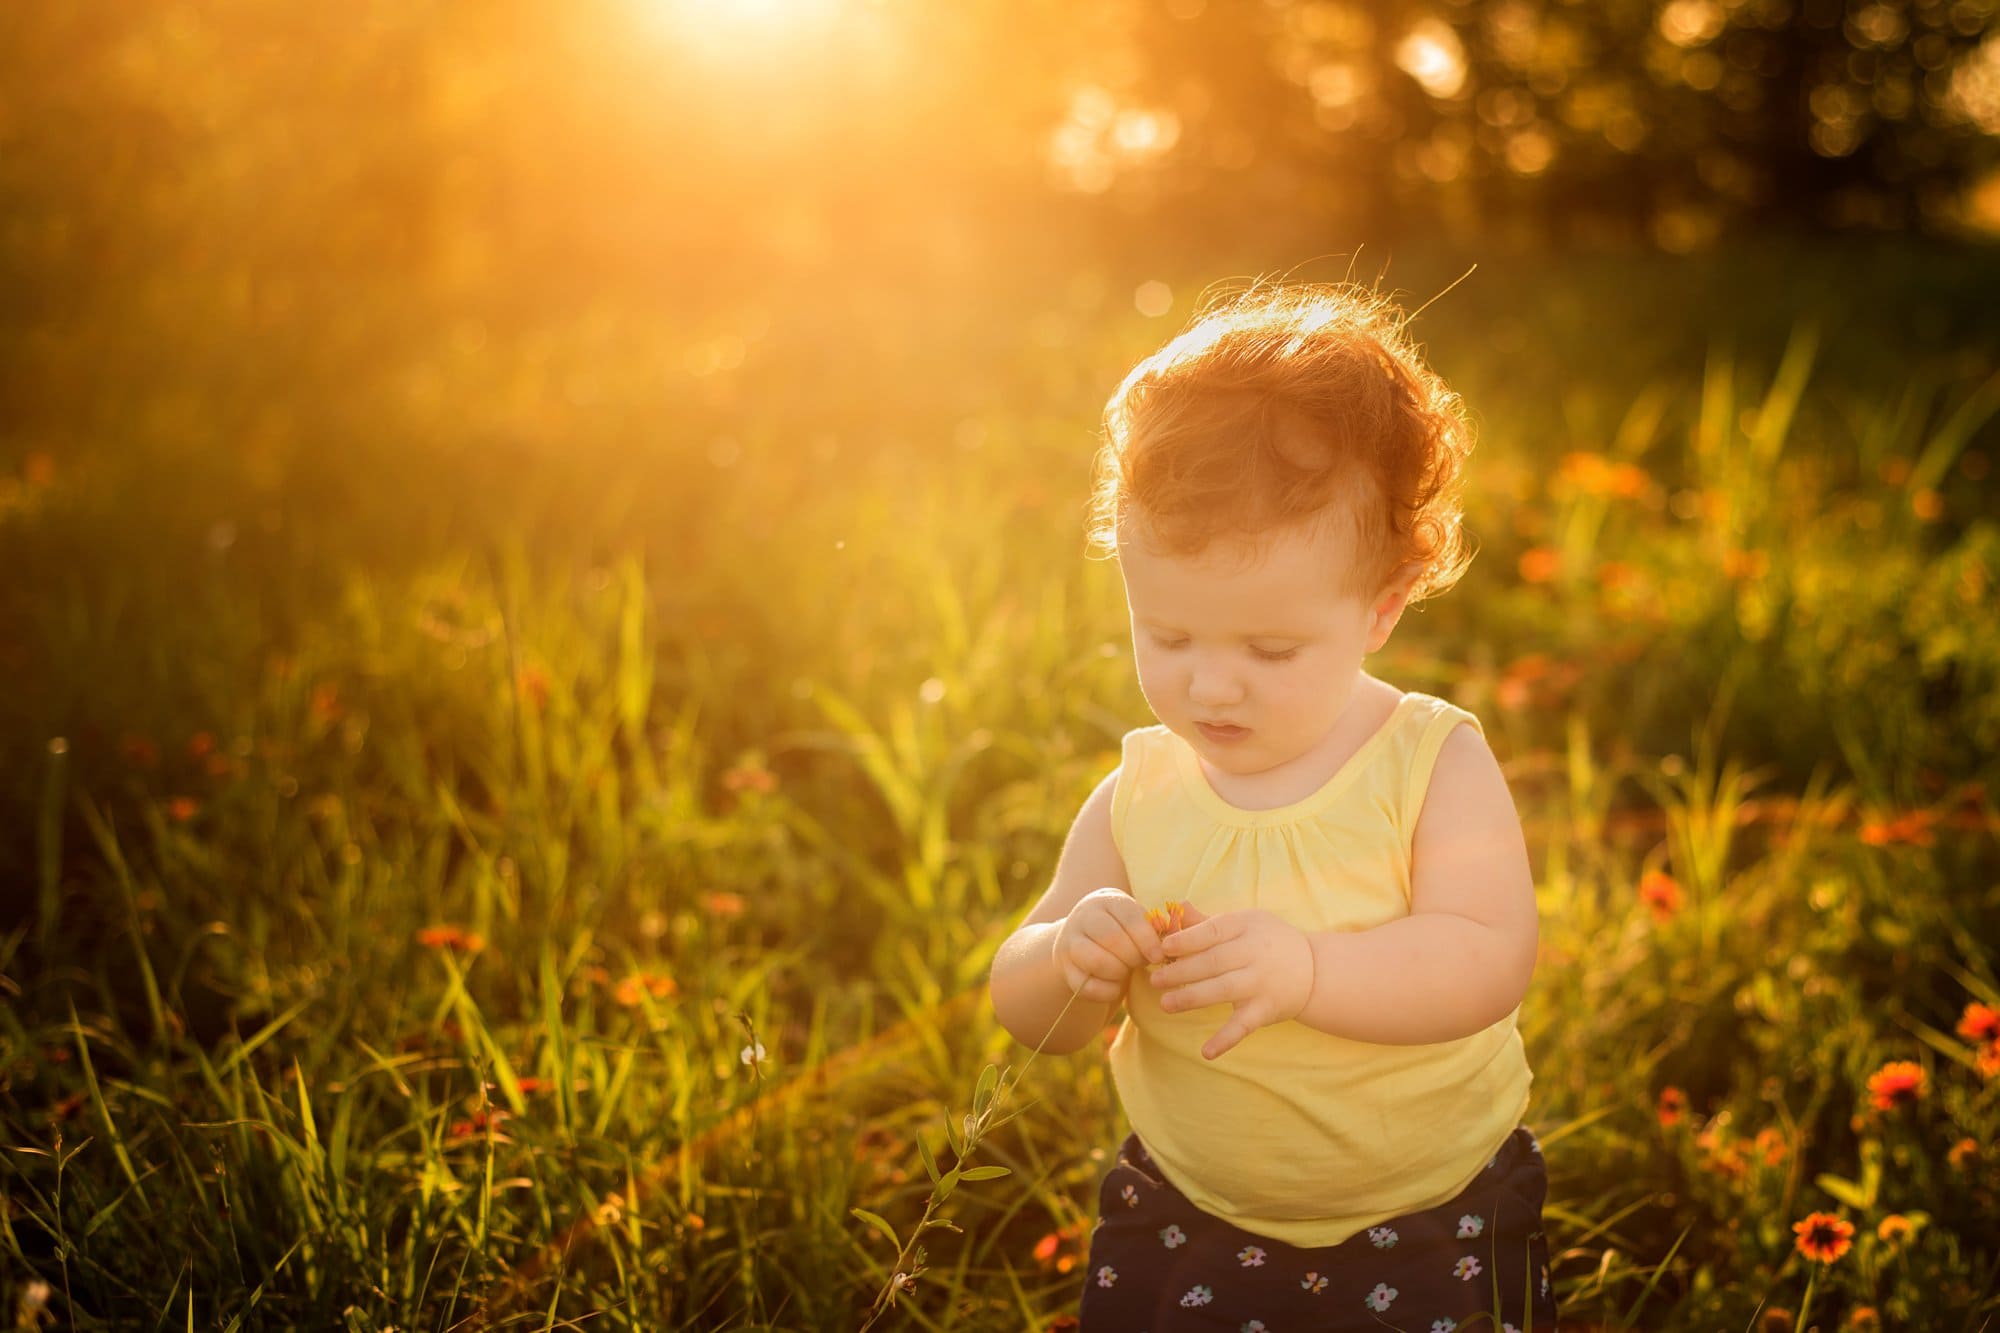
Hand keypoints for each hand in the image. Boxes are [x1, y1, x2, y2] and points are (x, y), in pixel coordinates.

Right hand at [1052, 887, 1166, 1004]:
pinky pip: (1086, 986)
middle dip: (1133, 957)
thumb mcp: (1135, 922)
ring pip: (1096, 961)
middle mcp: (1084, 916)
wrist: (1084, 941)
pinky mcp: (1064, 967)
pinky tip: (1115, 985)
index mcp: (1107, 900)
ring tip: (1126, 972)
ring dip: (1119, 973)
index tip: (1158, 956)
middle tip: (1140, 963)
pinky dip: (1107, 991)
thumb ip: (1156, 928)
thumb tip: (1171, 941)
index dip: (1147, 939)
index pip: (1129, 917)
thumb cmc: (1122, 932)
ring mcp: (1069, 941)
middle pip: (1112, 938)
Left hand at [1149, 904, 1314, 1059]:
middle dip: (1181, 971)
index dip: (1187, 939)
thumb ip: (1208, 921)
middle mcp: (1255, 954)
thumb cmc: (1269, 941)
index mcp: (1246, 927)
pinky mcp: (1265, 1010)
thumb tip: (1176, 907)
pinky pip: (1243, 1026)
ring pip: (1223, 990)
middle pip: (1213, 962)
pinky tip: (1206, 1052)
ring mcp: (1260, 983)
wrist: (1314, 970)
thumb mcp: (1245, 922)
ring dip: (1192, 998)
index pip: (1213, 931)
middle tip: (1156, 979)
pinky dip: (1225, 1040)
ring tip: (1165, 1004)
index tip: (1164, 947)